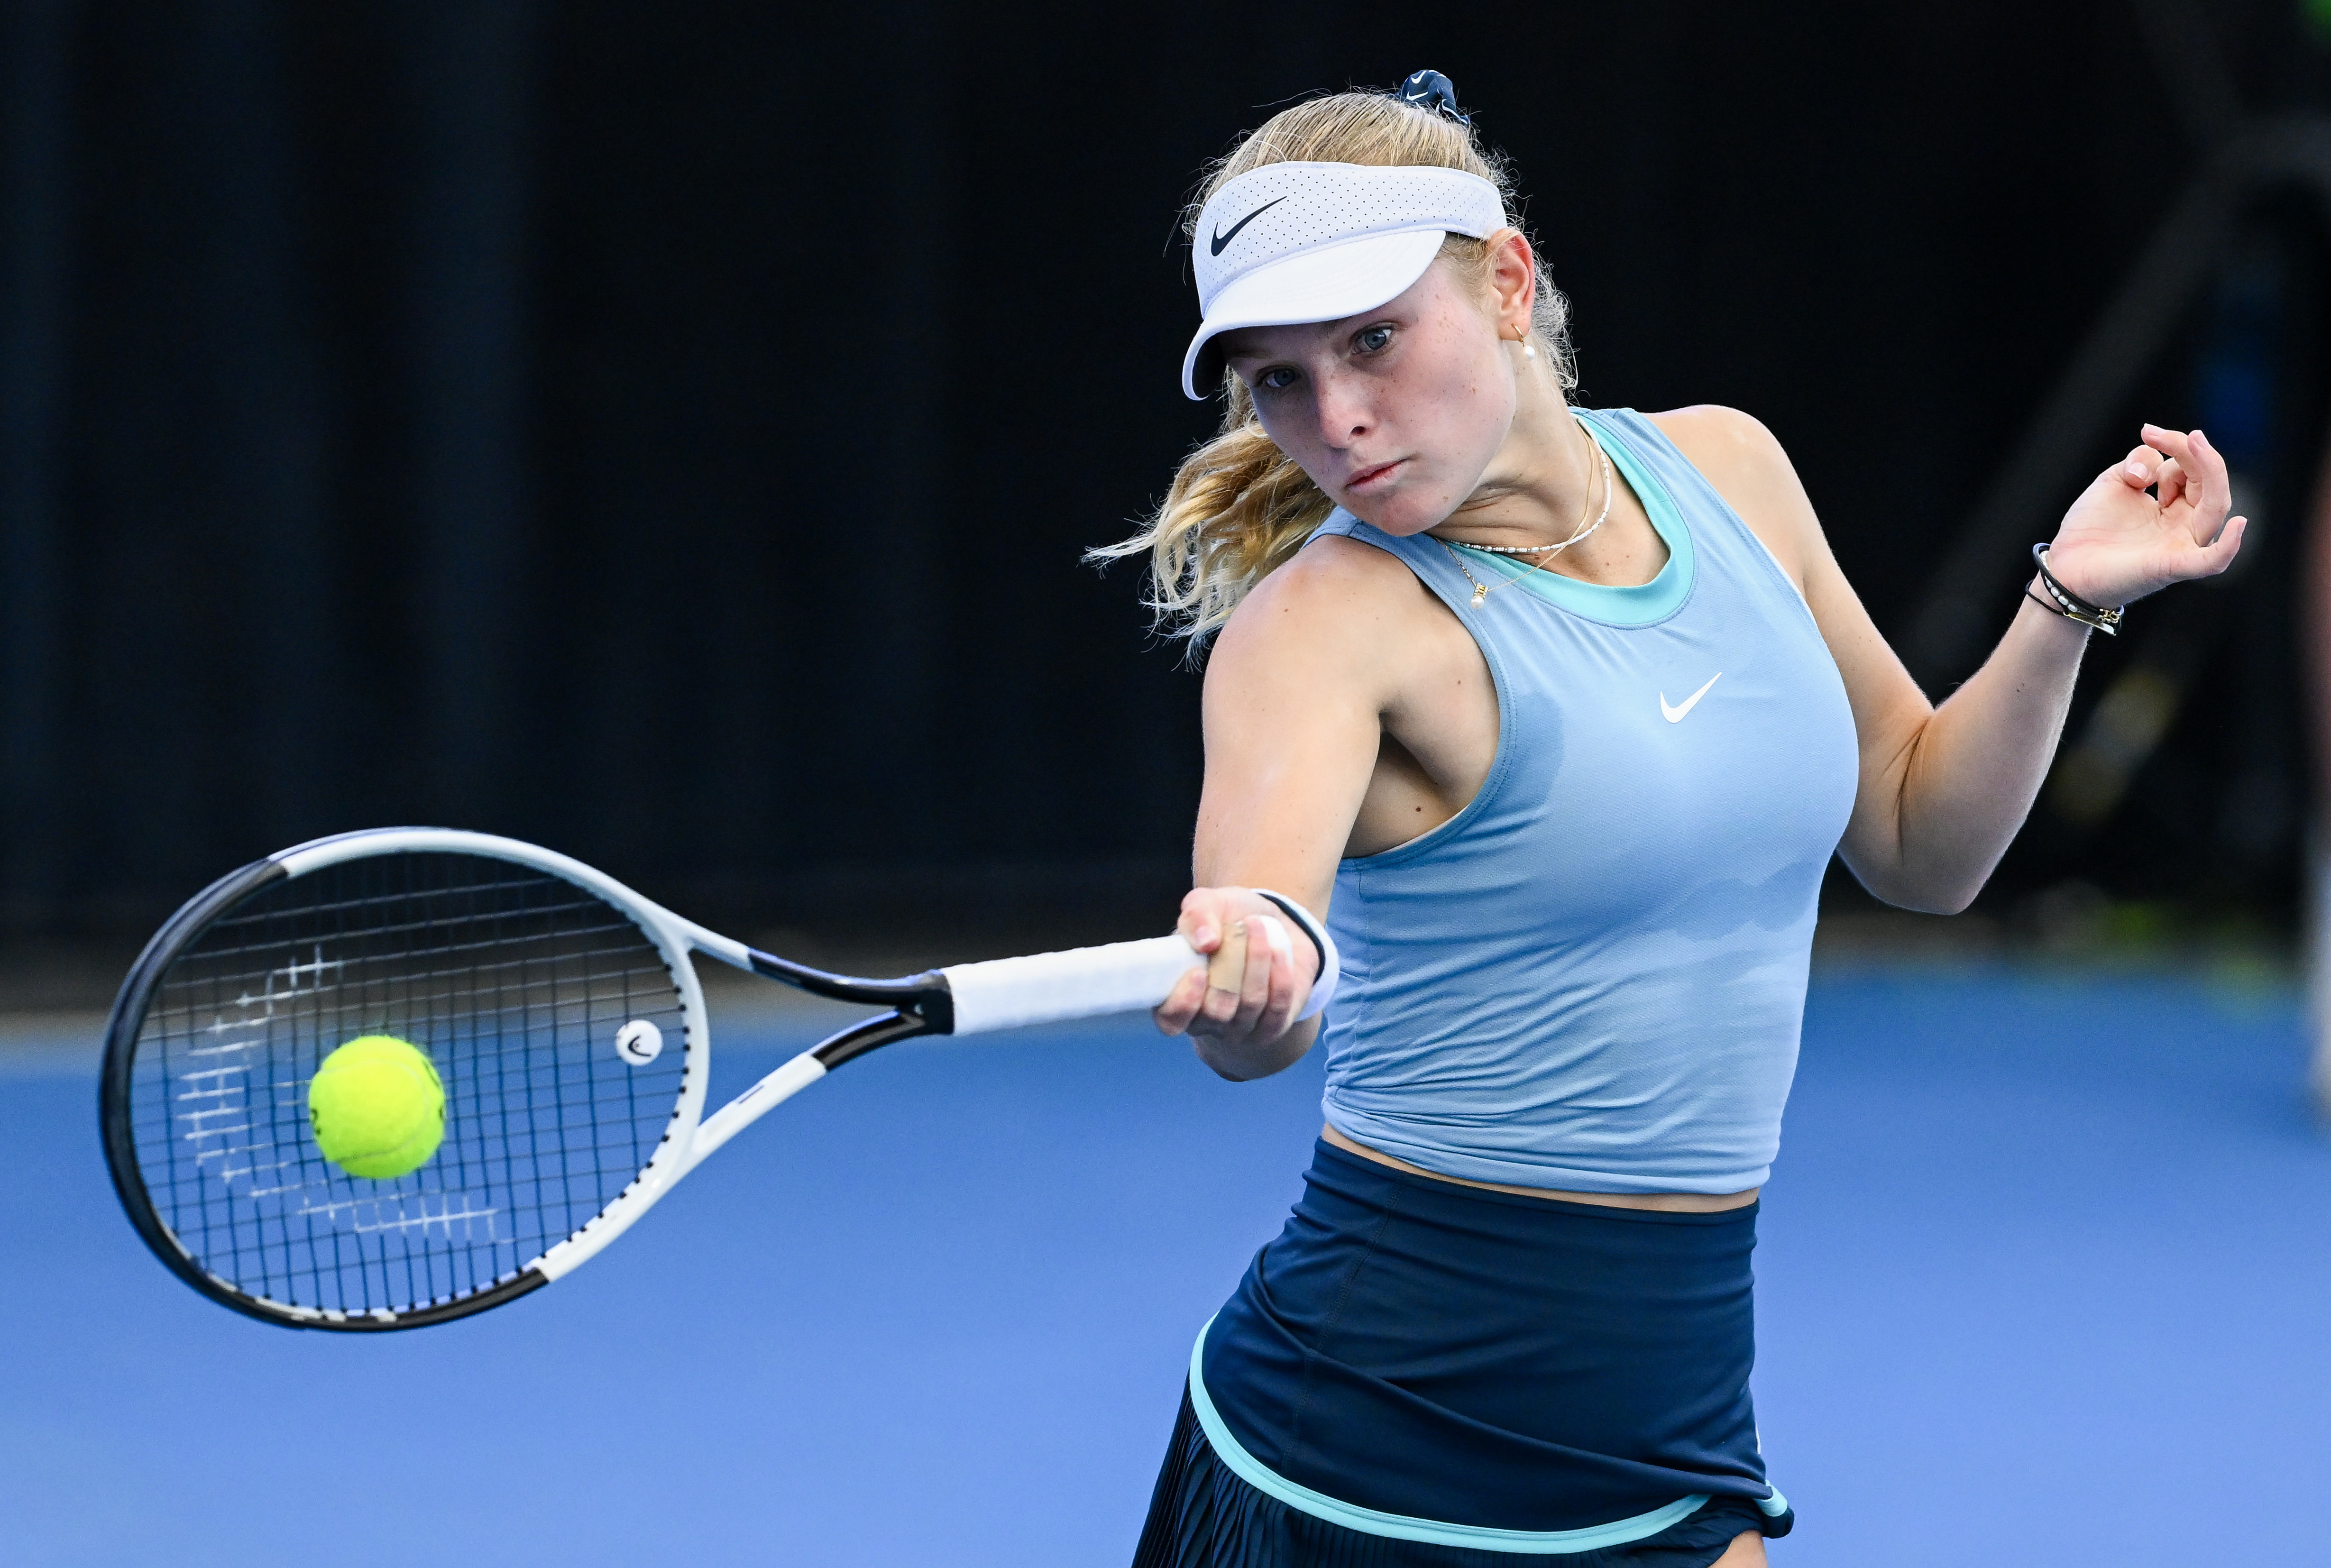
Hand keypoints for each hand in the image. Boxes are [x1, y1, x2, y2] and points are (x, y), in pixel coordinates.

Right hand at [1152, 886, 1316, 1072]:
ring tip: (1259, 926)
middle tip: (1241, 927)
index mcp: (1177, 997)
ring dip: (1257, 962)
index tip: (1199, 971)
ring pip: (1249, 1006)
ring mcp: (1239, 1029)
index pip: (1171, 1021)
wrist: (1273, 925)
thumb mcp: (1208, 905)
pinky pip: (1277, 1009)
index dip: (1183, 1003)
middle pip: (1217, 1011)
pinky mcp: (1271, 1027)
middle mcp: (1206, 1020)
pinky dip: (1280, 977)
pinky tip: (1278, 951)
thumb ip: (1197, 915)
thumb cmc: (1228, 919)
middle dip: (1232, 968)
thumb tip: (1205, 941)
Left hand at [2042, 424, 2245, 607]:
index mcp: (2175, 504)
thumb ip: (2139, 463)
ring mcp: (2181, 545)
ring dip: (2211, 473)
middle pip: (2208, 483)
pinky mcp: (2172, 567)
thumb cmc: (2091, 528)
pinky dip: (2228, 547)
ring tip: (2195, 444)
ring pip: (2215, 509)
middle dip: (2191, 454)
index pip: (2192, 469)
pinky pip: (2211, 561)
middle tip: (2162, 436)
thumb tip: (2152, 461)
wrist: (2063, 566)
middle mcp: (2184, 524)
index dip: (2176, 445)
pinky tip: (2239, 525)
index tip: (2147, 432)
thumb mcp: (2115, 482)